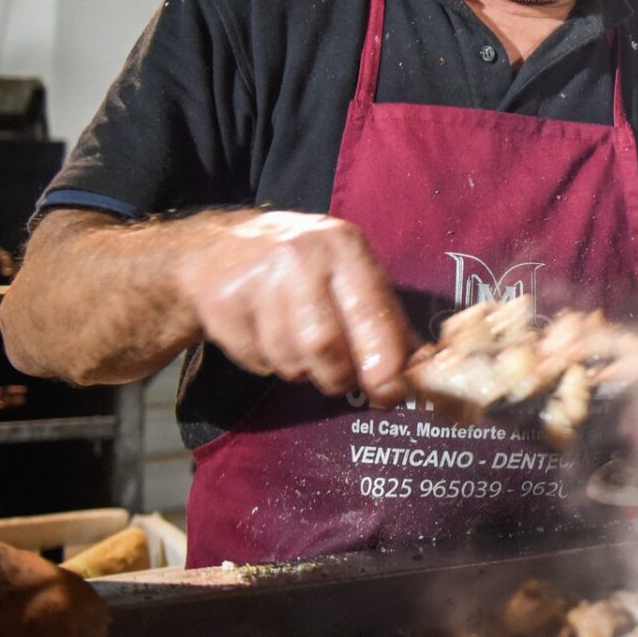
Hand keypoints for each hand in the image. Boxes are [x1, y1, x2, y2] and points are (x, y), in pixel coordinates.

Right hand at [171, 210, 413, 403]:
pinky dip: (269, 363)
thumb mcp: (348, 271)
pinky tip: (267, 335)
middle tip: (344, 379)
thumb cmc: (301, 265)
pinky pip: (258, 361)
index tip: (391, 391)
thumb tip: (420, 366)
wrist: (217, 248)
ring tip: (300, 345)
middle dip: (339, 375)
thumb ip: (384, 315)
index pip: (370, 312)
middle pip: (325, 344)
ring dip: (303, 369)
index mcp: (344, 246)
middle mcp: (300, 256)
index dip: (383, 359)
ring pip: (291, 359)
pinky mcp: (223, 305)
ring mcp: (257, 279)